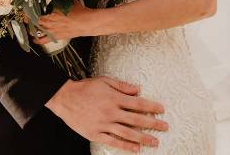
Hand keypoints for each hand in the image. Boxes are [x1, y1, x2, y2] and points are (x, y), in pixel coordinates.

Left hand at [34, 1, 94, 42]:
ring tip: (30, 24)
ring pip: (39, 28)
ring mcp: (53, 29)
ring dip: (33, 26)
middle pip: (37, 18)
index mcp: (54, 10)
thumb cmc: (81, 11)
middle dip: (32, 17)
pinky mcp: (57, 35)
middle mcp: (52, 20)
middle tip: (29, 15)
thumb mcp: (71, 1)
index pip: (39, 9)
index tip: (30, 6)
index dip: (33, 8)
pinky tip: (34, 39)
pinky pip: (45, 39)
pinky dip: (38, 40)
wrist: (87, 23)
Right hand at [46, 77, 168, 152]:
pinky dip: (125, 146)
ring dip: (143, 138)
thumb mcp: (105, 81)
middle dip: (152, 124)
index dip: (151, 106)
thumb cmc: (85, 88)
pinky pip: (113, 142)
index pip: (138, 103)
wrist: (65, 98)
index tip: (162, 110)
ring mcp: (103, 124)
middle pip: (136, 119)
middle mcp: (111, 112)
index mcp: (114, 98)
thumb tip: (139, 90)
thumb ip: (122, 86)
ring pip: (127, 133)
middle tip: (165, 127)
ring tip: (154, 142)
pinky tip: (136, 149)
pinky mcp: (95, 134)